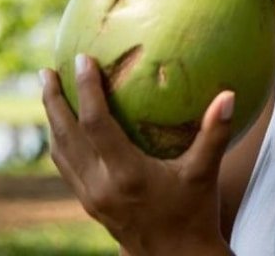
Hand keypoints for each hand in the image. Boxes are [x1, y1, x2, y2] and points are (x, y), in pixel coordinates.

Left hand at [41, 56, 235, 255]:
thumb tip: (228, 95)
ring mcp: (91, 197)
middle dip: (53, 100)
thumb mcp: (205, 174)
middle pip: (65, 135)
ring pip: (60, 152)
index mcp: (127, 175)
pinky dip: (61, 141)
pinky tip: (65, 125)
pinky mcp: (89, 204)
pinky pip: (66, 166)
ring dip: (52, 119)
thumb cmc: (194, 215)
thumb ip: (215, 134)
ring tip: (49, 90)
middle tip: (46, 69)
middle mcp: (101, 186)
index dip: (87, 89)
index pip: (96, 123)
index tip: (82, 59)